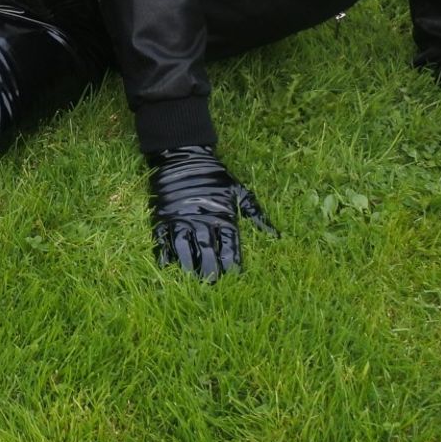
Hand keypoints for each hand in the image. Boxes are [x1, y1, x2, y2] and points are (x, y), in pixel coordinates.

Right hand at [147, 146, 276, 280]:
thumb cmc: (215, 175)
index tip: (234, 278)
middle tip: (212, 285)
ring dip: (188, 265)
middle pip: (207, 250)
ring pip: (185, 247)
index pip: (229, 245)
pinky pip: (163, 239)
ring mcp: (182, 219)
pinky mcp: (165, 216)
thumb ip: (256, 214)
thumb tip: (276, 235)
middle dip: (210, 269)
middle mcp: (203, 220)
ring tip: (192, 280)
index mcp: (223, 215)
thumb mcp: (239, 192)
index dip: (232, 262)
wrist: (184, 156)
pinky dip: (164, 253)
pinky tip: (167, 267)